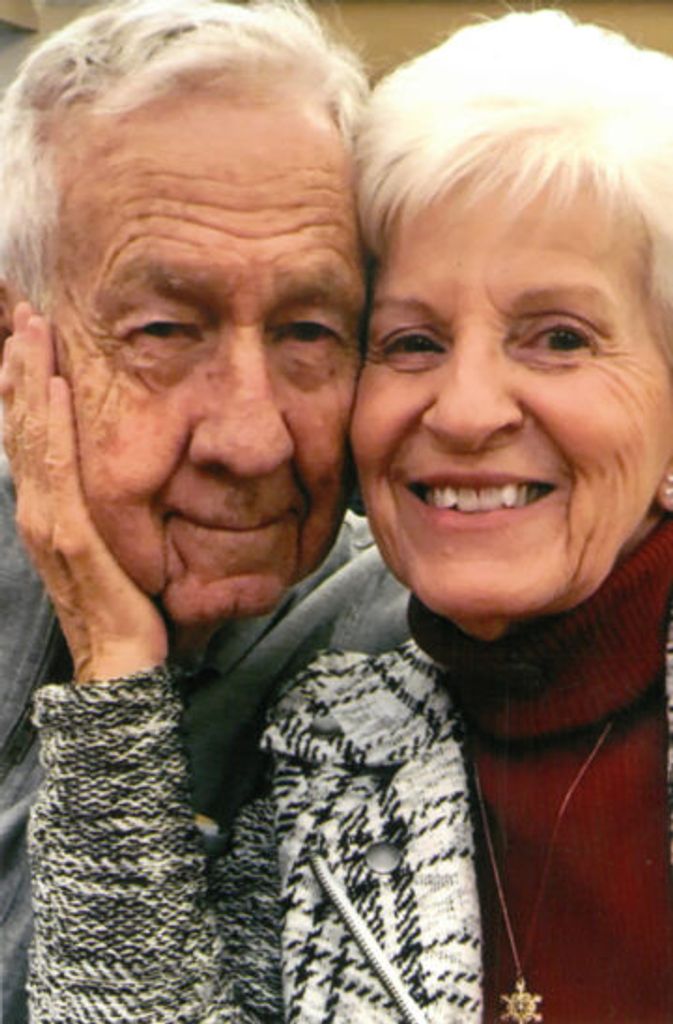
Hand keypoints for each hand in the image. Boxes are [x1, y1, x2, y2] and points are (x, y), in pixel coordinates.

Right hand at [0, 304, 167, 681]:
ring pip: (30, 435)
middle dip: (17, 366)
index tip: (23, 335)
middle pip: (19, 423)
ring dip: (27, 379)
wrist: (121, 662)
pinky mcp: (70, 536)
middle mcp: (36, 507)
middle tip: (20, 313)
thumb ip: (97, 506)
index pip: (28, 432)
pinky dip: (51, 423)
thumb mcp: (107, 543)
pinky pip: (57, 469)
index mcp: (45, 507)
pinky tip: (54, 386)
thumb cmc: (119, 604)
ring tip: (28, 330)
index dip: (21, 383)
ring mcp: (47, 520)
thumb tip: (107, 470)